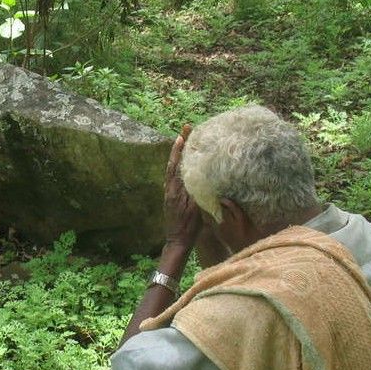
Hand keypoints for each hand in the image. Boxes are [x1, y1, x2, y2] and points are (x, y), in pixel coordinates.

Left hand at [163, 124, 200, 249]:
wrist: (177, 241)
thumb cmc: (189, 228)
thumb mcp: (197, 210)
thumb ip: (198, 192)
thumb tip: (201, 174)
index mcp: (175, 190)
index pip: (177, 164)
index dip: (180, 149)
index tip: (183, 134)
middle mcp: (170, 189)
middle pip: (174, 162)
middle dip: (180, 145)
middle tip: (185, 128)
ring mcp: (169, 192)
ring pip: (173, 168)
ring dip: (179, 154)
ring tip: (184, 139)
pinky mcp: (171, 197)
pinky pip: (174, 177)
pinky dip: (179, 165)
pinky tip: (184, 161)